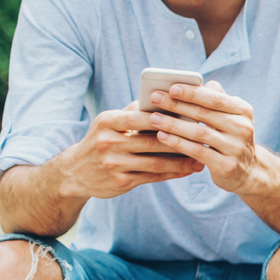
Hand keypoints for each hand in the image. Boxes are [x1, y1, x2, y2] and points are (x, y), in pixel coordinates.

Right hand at [57, 106, 203, 199]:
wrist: (74, 173)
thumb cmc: (100, 141)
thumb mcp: (108, 123)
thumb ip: (132, 111)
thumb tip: (163, 97)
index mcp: (107, 122)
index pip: (140, 117)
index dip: (166, 117)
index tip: (191, 116)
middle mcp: (108, 142)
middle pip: (152, 141)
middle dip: (181, 140)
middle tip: (204, 139)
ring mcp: (113, 164)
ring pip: (156, 162)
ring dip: (182, 161)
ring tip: (202, 158)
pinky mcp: (120, 182)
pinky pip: (153, 177)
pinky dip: (173, 173)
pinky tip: (188, 169)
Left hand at [141, 83, 271, 196]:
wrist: (248, 171)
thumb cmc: (230, 137)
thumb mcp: (230, 116)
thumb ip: (216, 99)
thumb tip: (198, 83)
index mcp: (243, 111)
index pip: (215, 98)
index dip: (192, 92)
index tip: (171, 87)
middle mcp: (243, 128)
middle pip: (204, 114)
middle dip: (176, 105)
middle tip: (154, 98)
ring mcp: (236, 148)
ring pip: (199, 133)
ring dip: (173, 124)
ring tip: (153, 118)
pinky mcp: (227, 166)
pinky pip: (197, 152)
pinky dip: (178, 143)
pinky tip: (162, 137)